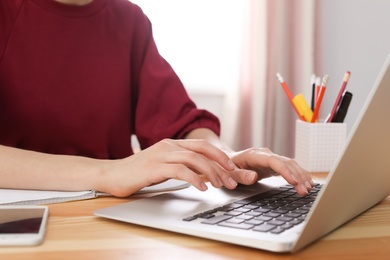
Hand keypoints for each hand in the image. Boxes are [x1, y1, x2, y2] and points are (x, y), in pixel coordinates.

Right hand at [101, 139, 237, 196]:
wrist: (112, 175)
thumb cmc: (138, 172)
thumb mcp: (163, 166)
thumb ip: (181, 165)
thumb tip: (203, 173)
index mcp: (172, 144)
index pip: (201, 145)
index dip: (219, 155)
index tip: (231, 168)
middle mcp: (168, 146)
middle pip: (202, 149)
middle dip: (220, 163)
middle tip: (232, 178)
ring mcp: (161, 155)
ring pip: (194, 159)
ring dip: (212, 172)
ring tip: (221, 185)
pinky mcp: (154, 167)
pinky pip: (180, 171)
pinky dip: (195, 178)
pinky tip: (202, 188)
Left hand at [227, 148, 313, 195]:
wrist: (227, 161)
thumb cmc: (227, 168)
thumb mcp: (229, 173)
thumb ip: (240, 175)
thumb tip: (253, 177)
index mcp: (254, 155)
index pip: (274, 161)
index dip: (285, 171)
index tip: (294, 181)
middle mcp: (265, 154)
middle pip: (286, 162)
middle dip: (297, 176)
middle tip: (305, 191)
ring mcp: (271, 158)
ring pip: (290, 164)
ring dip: (301, 176)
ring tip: (308, 189)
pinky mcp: (274, 164)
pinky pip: (289, 167)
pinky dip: (299, 175)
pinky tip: (306, 183)